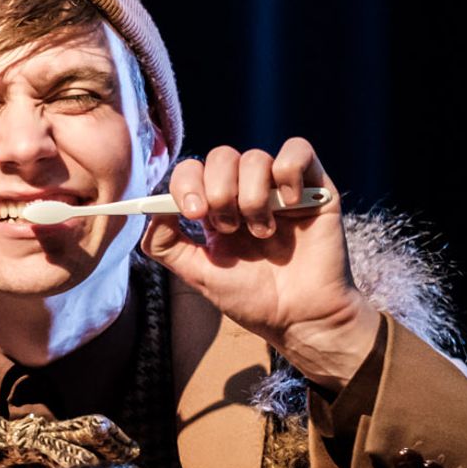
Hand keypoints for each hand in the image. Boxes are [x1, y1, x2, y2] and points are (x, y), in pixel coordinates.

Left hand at [140, 138, 378, 390]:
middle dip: (219, 192)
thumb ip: (164, 244)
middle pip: (220, 157)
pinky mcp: (315, 186)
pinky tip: (289, 205)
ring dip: (252, 197)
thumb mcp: (197, 273)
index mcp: (217, 207)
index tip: (193, 213)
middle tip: (230, 228)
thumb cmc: (252, 298)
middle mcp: (246, 191)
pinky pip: (297, 150)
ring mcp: (279, 187)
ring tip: (262, 232)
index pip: (191, 170)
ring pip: (255, 157)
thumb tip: (151, 210)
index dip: (186, 183)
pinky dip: (287, 173)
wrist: (299, 317)